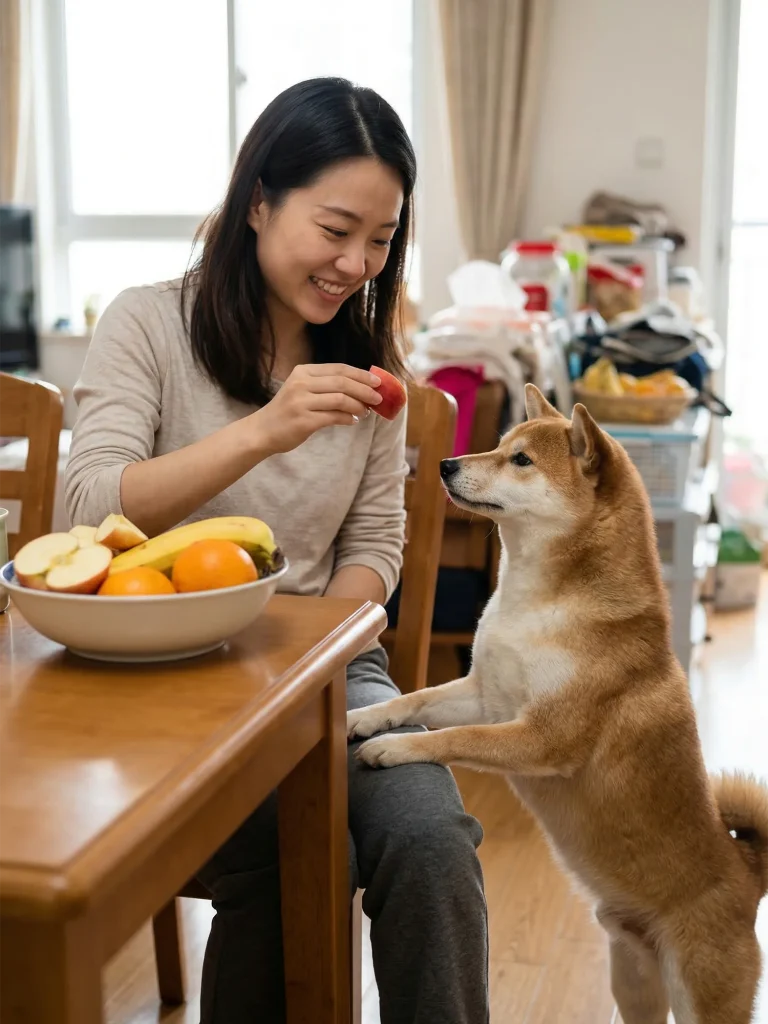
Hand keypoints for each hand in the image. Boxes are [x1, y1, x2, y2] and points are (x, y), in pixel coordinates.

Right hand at [248, 364, 382, 455]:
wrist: (262, 431)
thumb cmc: (287, 411)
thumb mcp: (302, 390)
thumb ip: (326, 386)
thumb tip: (360, 389)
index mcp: (303, 372)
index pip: (338, 369)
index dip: (361, 374)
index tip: (377, 381)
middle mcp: (301, 384)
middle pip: (342, 382)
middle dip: (364, 389)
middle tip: (378, 397)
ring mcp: (301, 402)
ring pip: (340, 399)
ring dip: (358, 405)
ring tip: (367, 411)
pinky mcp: (303, 421)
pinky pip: (333, 417)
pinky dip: (347, 418)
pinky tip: (353, 421)